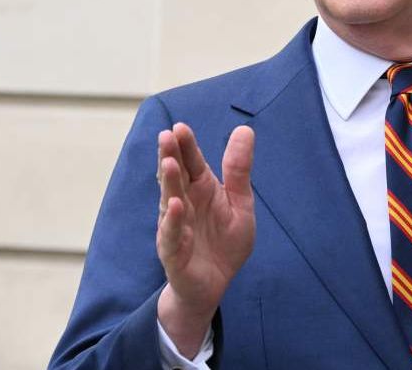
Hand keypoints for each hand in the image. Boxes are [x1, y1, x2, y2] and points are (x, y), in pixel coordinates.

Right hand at [156, 123, 254, 357]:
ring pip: (169, 200)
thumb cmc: (224, 242)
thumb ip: (239, 170)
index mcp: (201, 189)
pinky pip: (171, 234)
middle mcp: (184, 203)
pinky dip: (173, 221)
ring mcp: (175, 226)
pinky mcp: (173, 251)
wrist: (215, 284)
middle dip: (170, 156)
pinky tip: (176, 206)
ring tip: (168, 163)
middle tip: (166, 136)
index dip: (186, 146)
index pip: (192, 162)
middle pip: (175, 176)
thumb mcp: (240, 203)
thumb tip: (244, 129)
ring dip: (168, 183)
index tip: (180, 127)